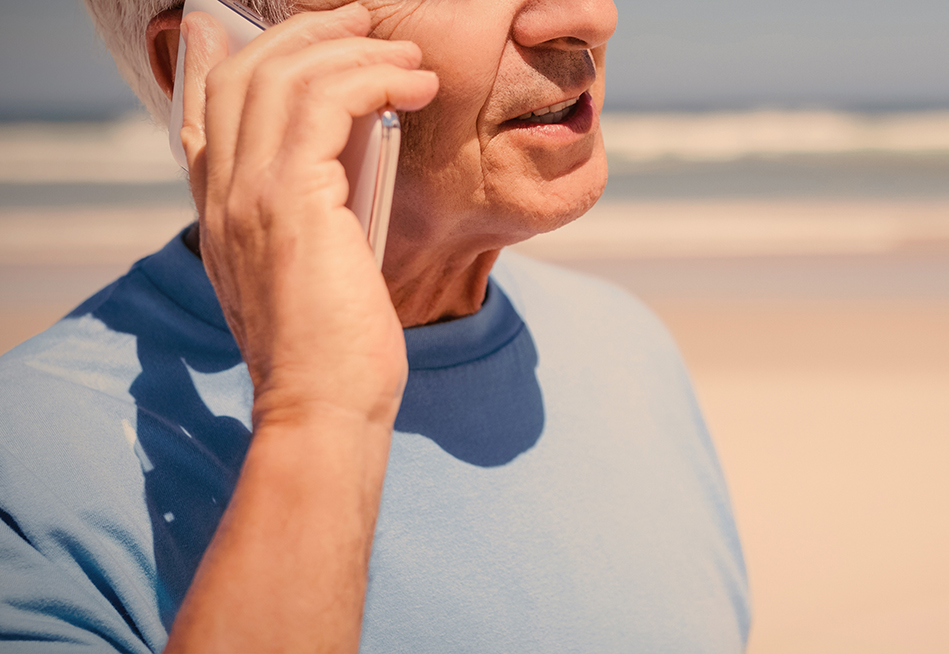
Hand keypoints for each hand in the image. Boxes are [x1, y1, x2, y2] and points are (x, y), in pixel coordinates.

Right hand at [178, 4, 438, 431]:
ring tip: (408, 58)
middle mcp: (222, 194)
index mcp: (221, 211)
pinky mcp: (291, 200)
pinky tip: (415, 85)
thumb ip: (313, 216)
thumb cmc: (333, 354)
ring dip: (354, 49)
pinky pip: (324, 100)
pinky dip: (374, 76)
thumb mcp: (312, 274)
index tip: (323, 41)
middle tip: (370, 26)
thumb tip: (352, 168)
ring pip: (284, 73)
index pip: (214, 104)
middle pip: (244, 70)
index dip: (264, 55)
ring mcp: (248, 194)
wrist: (325, 409)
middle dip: (311, 34)